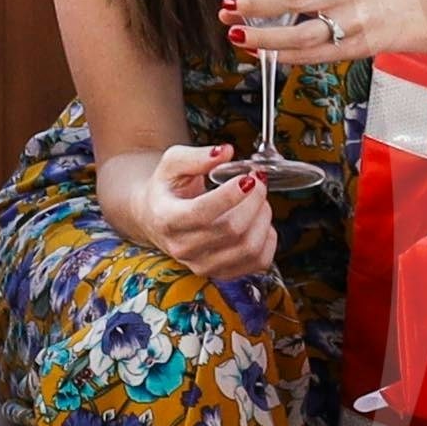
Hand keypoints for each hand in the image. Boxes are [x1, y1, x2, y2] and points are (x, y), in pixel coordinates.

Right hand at [99, 139, 282, 287]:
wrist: (158, 217)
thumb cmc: (168, 189)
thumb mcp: (172, 164)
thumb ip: (197, 156)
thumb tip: (225, 152)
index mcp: (167, 219)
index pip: (203, 213)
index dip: (231, 195)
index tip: (247, 177)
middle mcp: (183, 248)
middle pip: (232, 230)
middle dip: (254, 200)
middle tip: (257, 181)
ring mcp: (203, 265)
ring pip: (249, 248)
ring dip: (264, 218)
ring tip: (259, 200)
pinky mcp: (222, 273)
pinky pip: (259, 261)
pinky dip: (269, 239)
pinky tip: (259, 222)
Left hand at [221, 0, 417, 73]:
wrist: (403, 9)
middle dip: (256, 3)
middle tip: (227, 5)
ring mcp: (349, 22)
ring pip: (301, 35)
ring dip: (264, 37)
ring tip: (236, 35)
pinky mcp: (351, 48)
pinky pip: (311, 56)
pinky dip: (282, 56)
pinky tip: (261, 52)